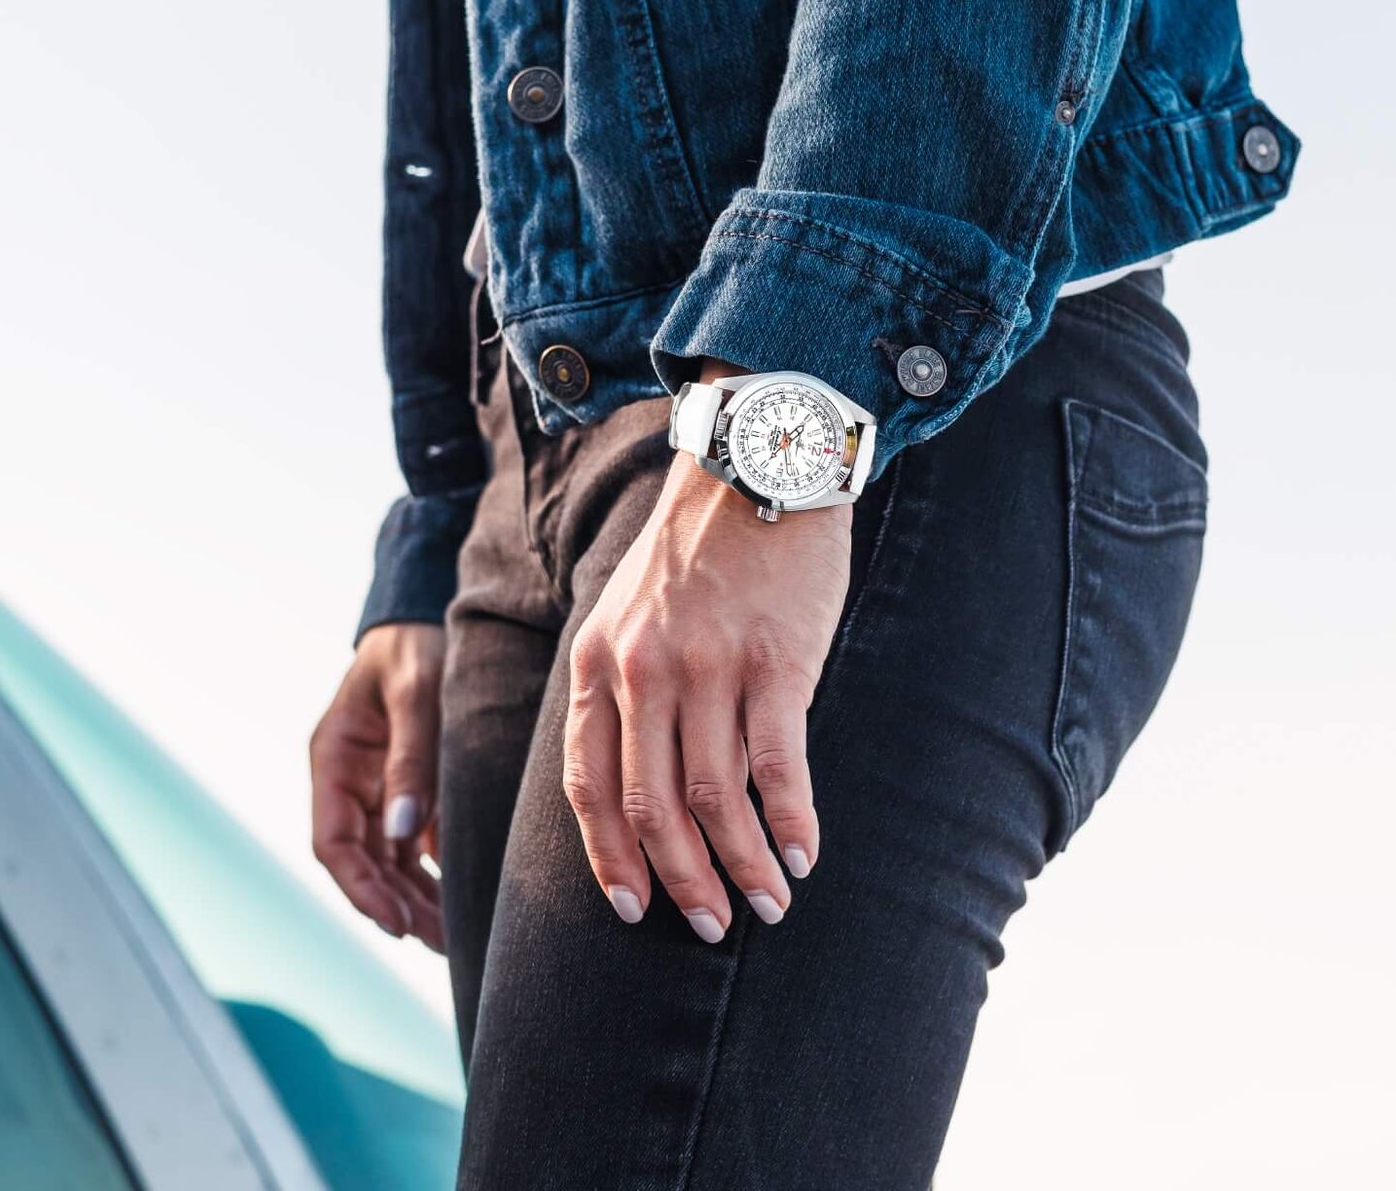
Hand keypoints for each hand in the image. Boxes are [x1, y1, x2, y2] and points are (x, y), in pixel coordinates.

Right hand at [309, 622, 445, 950]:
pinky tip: (462, 895)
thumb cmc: (417, 646)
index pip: (333, 842)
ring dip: (415, 897)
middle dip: (395, 905)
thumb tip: (402, 833)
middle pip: (363, 861)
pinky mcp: (408, 784)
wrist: (430, 612)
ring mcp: (378, 786)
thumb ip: (411, 758)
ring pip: (389, 858)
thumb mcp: (416, 692)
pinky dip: (433, 870)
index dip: (360, 887)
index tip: (395, 922)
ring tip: (454, 935)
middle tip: (440, 942)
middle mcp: (350, 780)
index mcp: (333, 759)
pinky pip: (414, 840)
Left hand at [563, 442, 851, 940]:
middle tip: (712, 926)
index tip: (633, 909)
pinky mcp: (775, 662)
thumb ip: (622, 685)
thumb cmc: (698, 548)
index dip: (610, 857)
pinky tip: (805, 853)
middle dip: (681, 881)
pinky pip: (778, 764)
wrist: (757, 468)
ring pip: (717, 799)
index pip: (590, 785)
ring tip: (768, 903)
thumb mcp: (627, 609)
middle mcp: (646, 671)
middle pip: (654, 806)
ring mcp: (711, 668)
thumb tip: (636, 781)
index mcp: (600, 661)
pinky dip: (793, 821)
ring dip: (743, 866)